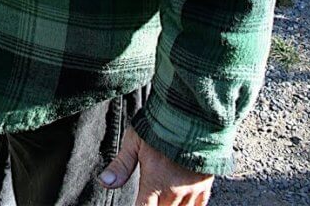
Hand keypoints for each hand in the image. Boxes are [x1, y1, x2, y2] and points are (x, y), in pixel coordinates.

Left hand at [99, 127, 213, 205]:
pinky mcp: (205, 185)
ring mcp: (191, 190)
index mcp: (154, 181)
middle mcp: (173, 191)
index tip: (137, 201)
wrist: (193, 113)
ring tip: (163, 193)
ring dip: (169, 205)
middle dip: (153, 205)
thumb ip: (121, 165)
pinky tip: (181, 200)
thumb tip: (104, 182)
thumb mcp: (135, 140)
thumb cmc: (162, 123)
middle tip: (150, 193)